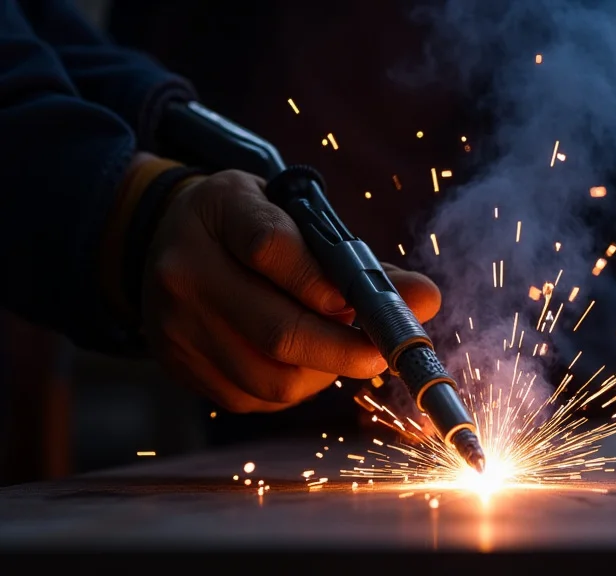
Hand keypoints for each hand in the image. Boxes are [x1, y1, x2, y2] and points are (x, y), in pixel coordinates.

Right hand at [141, 170, 441, 412]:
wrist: (163, 239)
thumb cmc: (251, 226)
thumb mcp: (296, 216)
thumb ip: (360, 260)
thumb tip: (427, 299)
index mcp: (219, 211)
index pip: (274, 248)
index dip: (328, 284)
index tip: (369, 305)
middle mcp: (186, 269)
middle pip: (278, 329)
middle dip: (345, 350)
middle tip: (383, 353)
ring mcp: (176, 324)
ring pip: (270, 375)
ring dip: (323, 373)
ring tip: (344, 352)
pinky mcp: (180, 366)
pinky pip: (253, 396)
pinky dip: (294, 388)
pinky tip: (307, 364)